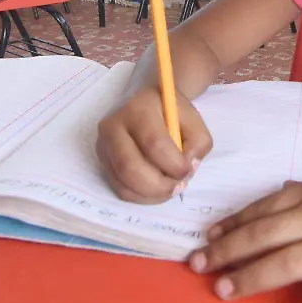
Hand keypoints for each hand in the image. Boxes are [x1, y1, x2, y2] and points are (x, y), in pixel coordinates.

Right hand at [95, 87, 212, 203]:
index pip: (154, 144)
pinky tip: (157, 190)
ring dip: (151, 194)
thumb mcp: (194, 120)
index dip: (174, 164)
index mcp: (139, 109)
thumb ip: (198, 143)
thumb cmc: (172, 113)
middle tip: (178, 186)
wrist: (149, 105)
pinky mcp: (103, 161)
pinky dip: (141, 197)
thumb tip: (187, 167)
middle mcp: (114, 126)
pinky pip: (119, 188)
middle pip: (129, 167)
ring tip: (170, 189)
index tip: (189, 170)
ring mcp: (104, 145)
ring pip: (123, 183)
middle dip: (159, 186)